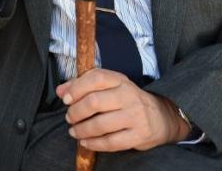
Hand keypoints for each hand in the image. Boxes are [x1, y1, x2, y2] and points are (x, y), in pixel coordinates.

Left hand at [56, 68, 188, 150]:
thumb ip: (83, 85)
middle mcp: (129, 95)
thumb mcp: (109, 87)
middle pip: (95, 102)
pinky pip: (111, 142)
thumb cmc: (127, 100)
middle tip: (70, 117)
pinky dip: (94, 144)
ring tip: (74, 131)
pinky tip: (85, 142)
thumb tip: (60, 91)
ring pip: (101, 124)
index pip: (96, 78)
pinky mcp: (139, 135)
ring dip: (82, 129)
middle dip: (76, 112)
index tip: (65, 99)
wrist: (160, 117)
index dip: (76, 88)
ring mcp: (135, 116)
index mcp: (120, 80)